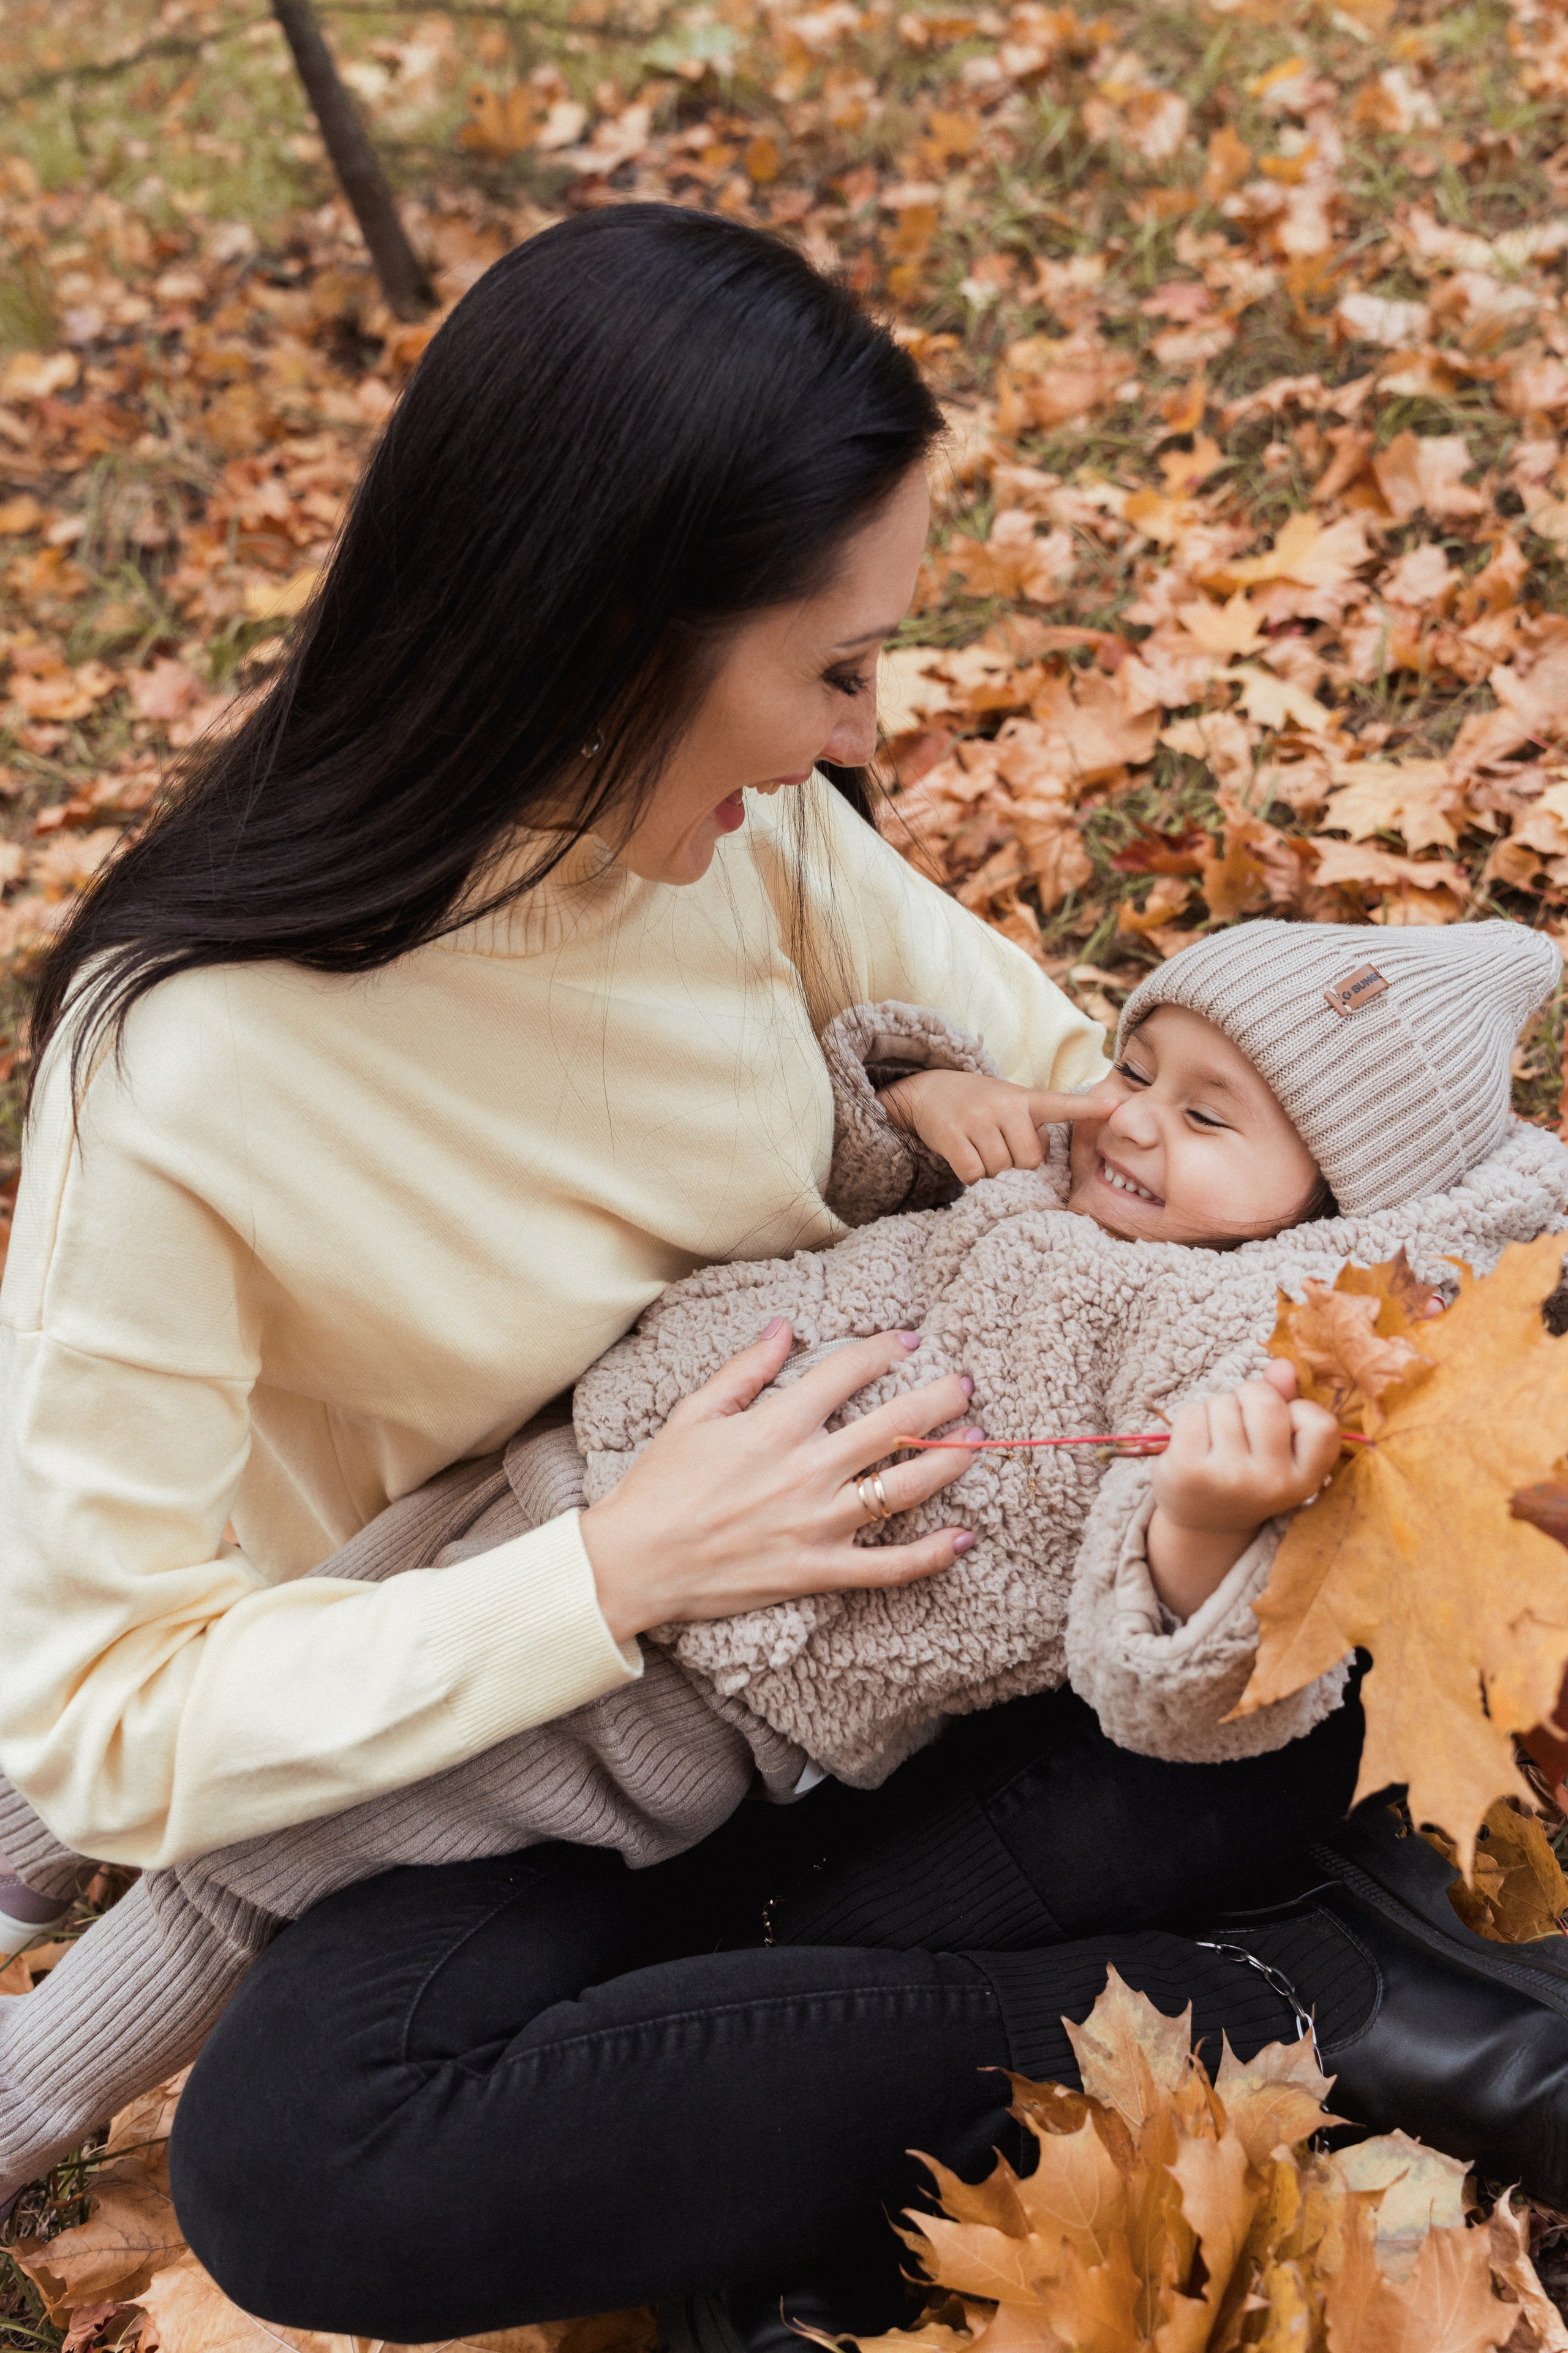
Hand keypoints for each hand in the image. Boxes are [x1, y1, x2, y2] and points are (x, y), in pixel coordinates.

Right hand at [579, 1321, 984, 1643]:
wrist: (632, 1562)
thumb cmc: (659, 1485)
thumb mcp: (694, 1413)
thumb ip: (744, 1369)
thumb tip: (784, 1326)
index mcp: (775, 1425)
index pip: (846, 1372)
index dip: (884, 1350)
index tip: (910, 1341)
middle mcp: (805, 1469)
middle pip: (892, 1424)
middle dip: (940, 1399)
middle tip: (968, 1385)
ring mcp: (815, 1523)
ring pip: (902, 1489)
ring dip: (948, 1462)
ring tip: (978, 1443)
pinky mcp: (816, 1571)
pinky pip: (886, 1567)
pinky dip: (930, 1556)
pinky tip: (964, 1539)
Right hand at [879, 1068, 1123, 1184]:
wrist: (927, 1091)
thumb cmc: (980, 1106)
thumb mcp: (1010, 1104)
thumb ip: (1033, 1125)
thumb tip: (1041, 1162)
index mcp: (1024, 1099)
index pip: (1060, 1104)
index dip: (1089, 1108)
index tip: (1117, 1107)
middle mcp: (1002, 1105)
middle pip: (1028, 1160)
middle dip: (1017, 1166)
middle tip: (1001, 1152)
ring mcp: (976, 1119)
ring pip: (1000, 1170)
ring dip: (991, 1173)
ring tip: (981, 1152)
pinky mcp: (951, 1134)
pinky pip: (972, 1174)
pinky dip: (971, 1177)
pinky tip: (966, 1160)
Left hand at [1146, 1361, 1341, 1620]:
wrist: (1203, 1522)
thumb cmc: (1247, 1472)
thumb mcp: (1278, 1449)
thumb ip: (1287, 1402)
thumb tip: (1283, 1365)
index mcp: (1304, 1480)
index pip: (1322, 1423)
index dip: (1299, 1411)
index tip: (1283, 1429)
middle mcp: (1270, 1484)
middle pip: (1264, 1400)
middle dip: (1249, 1397)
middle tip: (1242, 1424)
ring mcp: (1228, 1478)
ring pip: (1224, 1402)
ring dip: (1218, 1409)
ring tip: (1218, 1439)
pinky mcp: (1188, 1471)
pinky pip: (1192, 1412)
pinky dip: (1191, 1418)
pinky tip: (1195, 1444)